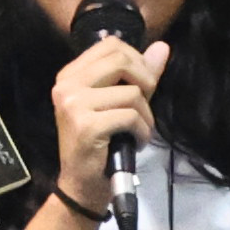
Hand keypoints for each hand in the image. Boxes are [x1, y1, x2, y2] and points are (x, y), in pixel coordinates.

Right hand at [51, 30, 168, 216]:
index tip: (143, 85)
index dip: (137, 60)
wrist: (81, 184)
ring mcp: (74, 104)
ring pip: (131, 93)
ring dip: (146, 116)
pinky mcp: (87, 126)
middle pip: (121, 60)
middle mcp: (67, 85)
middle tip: (146, 107)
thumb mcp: (118, 103)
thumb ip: (139, 74)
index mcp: (70, 74)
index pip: (111, 45)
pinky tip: (136, 143)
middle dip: (145, 82)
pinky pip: (131, 116)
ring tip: (139, 132)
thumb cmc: (100, 144)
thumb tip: (162, 47)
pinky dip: (142, 131)